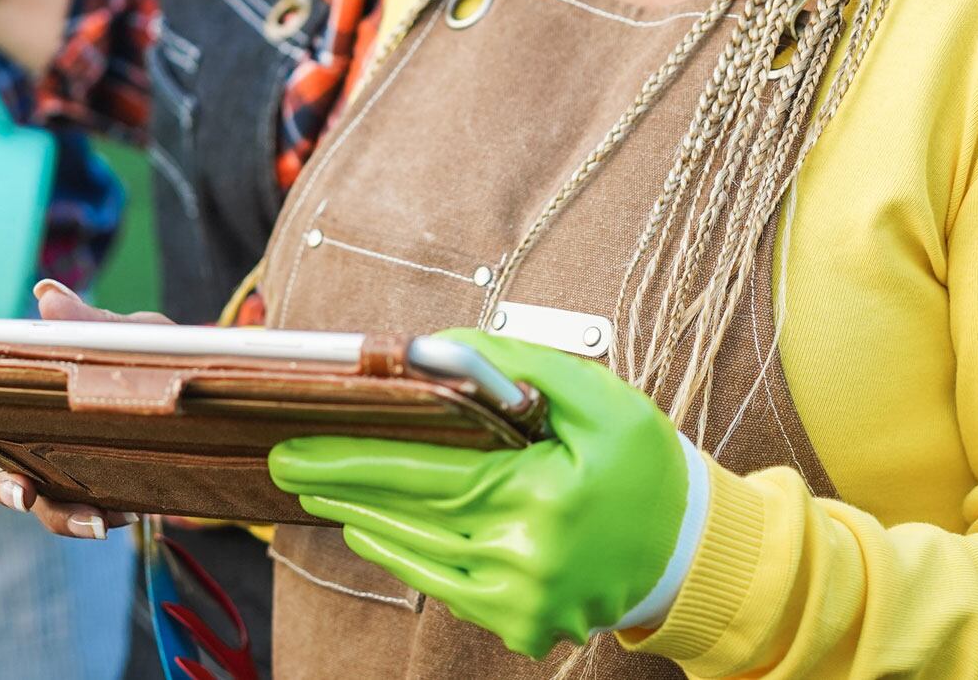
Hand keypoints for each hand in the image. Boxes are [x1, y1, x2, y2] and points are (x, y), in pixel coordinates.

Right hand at [0, 280, 156, 540]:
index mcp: (38, 412)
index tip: (22, 490)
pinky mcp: (126, 488)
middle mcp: (52, 450)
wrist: (204, 374)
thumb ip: (89, 323)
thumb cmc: (148, 350)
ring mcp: (87, 472)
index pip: (2, 451)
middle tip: (80, 516)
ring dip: (84, 519)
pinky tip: (140, 505)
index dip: (5, 480)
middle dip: (50, 512)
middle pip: (28, 493)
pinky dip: (121, 512)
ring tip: (112, 517)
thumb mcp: (125, 334)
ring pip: (68, 512)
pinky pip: (112, 512)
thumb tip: (46, 293)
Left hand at [267, 330, 698, 657]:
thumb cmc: (641, 464)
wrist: (689, 547)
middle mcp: (525, 559)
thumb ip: (517, 367)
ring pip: (418, 559)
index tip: (297, 448)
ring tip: (326, 493)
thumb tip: (437, 349)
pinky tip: (379, 530)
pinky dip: (409, 557)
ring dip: (367, 523)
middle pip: (408, 518)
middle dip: (343, 489)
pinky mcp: (522, 628)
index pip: (425, 474)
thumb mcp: (595, 397)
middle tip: (288, 466)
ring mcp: (521, 603)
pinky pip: (446, 588)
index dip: (355, 461)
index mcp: (542, 497)